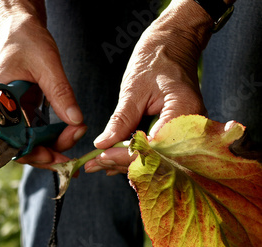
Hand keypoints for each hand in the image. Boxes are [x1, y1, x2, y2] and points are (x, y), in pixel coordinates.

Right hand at [0, 3, 85, 169]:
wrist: (20, 24)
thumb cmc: (26, 38)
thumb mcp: (47, 65)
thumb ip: (61, 93)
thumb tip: (75, 121)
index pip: (6, 137)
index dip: (28, 151)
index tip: (52, 156)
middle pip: (15, 144)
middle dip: (43, 153)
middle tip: (68, 160)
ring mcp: (5, 111)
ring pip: (25, 140)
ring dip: (49, 146)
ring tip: (73, 142)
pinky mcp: (16, 109)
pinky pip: (30, 130)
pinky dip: (48, 136)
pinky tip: (66, 136)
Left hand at [85, 0, 213, 174]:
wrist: (175, 43)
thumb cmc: (157, 58)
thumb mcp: (134, 88)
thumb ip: (121, 119)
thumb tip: (103, 144)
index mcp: (184, 112)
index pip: (154, 148)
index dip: (126, 157)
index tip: (101, 157)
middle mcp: (190, 128)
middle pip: (155, 160)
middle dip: (122, 164)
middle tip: (93, 165)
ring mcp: (186, 133)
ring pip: (154, 159)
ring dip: (124, 163)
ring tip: (96, 165)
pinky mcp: (176, 134)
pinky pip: (155, 151)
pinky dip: (133, 156)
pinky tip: (112, 161)